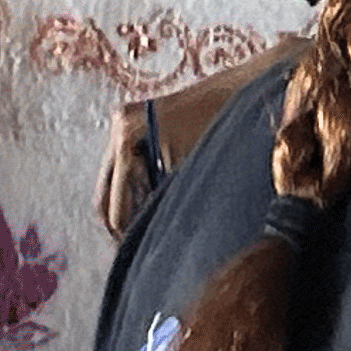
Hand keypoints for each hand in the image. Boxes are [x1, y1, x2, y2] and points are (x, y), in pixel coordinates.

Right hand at [95, 44, 295, 235]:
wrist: (245, 91)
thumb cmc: (224, 133)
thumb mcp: (191, 177)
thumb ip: (163, 208)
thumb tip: (148, 243)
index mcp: (128, 137)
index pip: (115, 208)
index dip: (130, 238)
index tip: (142, 259)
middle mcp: (121, 126)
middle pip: (106, 196)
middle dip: (122, 225)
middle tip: (142, 250)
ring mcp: (127, 122)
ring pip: (115, 184)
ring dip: (130, 208)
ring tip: (153, 230)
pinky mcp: (138, 125)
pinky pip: (126, 170)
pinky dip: (138, 190)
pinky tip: (159, 204)